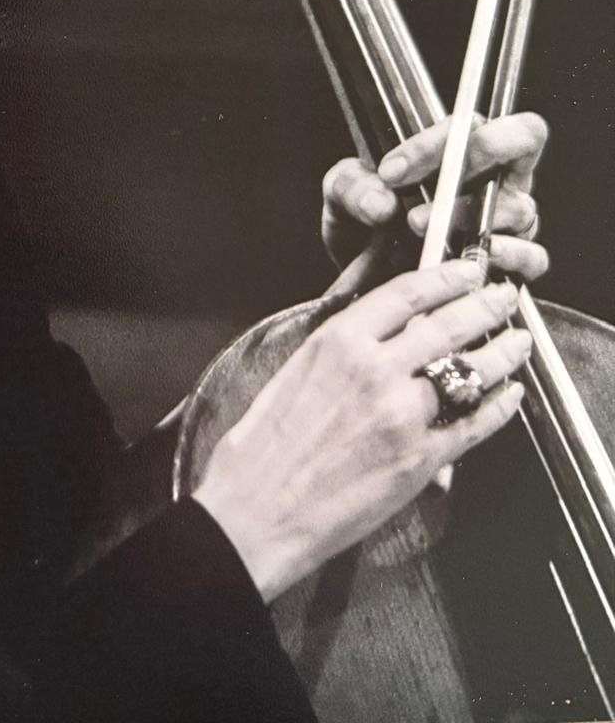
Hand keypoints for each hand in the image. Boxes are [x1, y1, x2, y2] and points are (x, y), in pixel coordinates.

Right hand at [191, 260, 530, 601]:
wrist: (259, 508)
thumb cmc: (266, 442)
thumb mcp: (297, 366)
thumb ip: (344, 335)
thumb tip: (380, 309)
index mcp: (339, 340)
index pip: (408, 293)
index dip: (446, 277)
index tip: (467, 269)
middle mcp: (376, 371)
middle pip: (448, 325)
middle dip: (485, 306)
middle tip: (504, 296)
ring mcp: (403, 416)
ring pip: (469, 372)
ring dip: (503, 353)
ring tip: (519, 342)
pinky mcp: (421, 461)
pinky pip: (474, 425)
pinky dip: (500, 407)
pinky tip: (510, 395)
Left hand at [321, 112, 548, 283]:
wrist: (370, 283)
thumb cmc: (367, 227)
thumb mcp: (345, 197)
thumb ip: (351, 186)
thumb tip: (380, 201)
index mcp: (460, 148)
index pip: (470, 122)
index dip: (433, 142)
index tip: (389, 172)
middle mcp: (497, 177)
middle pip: (521, 140)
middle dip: (476, 156)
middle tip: (425, 190)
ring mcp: (513, 220)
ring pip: (518, 204)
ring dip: (468, 217)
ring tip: (423, 232)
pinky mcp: (518, 264)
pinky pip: (532, 256)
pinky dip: (505, 258)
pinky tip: (467, 261)